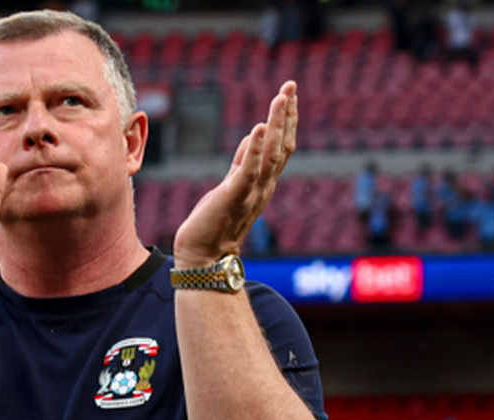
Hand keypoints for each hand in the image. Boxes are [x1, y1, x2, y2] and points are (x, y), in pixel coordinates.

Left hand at [172, 81, 297, 268]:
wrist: (204, 257)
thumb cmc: (215, 223)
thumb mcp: (231, 186)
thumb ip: (243, 163)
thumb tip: (252, 137)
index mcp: (262, 183)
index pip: (281, 147)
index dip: (286, 121)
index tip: (288, 95)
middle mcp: (263, 187)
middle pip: (282, 146)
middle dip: (287, 115)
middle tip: (290, 87)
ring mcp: (251, 193)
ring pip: (272, 155)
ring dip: (277, 125)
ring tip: (281, 98)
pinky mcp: (233, 197)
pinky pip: (248, 170)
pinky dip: (255, 148)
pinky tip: (259, 128)